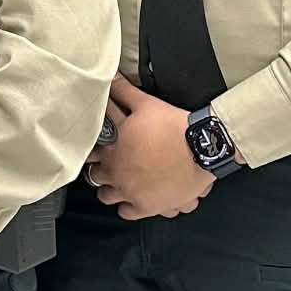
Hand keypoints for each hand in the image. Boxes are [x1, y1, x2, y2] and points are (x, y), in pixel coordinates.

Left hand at [84, 78, 212, 219]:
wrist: (202, 150)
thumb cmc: (174, 127)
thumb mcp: (146, 104)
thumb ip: (124, 91)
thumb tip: (111, 77)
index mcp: (112, 150)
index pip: (88, 152)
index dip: (92, 148)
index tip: (100, 145)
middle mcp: (117, 174)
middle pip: (94, 176)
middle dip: (100, 168)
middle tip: (110, 161)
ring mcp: (130, 193)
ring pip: (106, 196)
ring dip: (110, 188)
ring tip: (120, 178)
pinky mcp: (146, 207)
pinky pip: (126, 213)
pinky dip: (127, 206)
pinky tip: (133, 196)